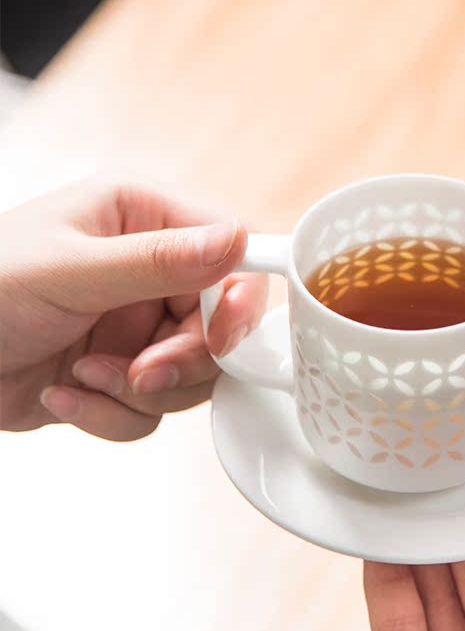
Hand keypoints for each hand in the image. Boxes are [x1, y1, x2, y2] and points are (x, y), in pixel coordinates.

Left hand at [0, 178, 265, 439]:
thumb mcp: (70, 270)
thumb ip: (157, 260)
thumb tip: (237, 239)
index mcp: (142, 215)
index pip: (230, 248)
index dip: (237, 296)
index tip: (223, 336)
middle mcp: (147, 268)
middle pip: (220, 324)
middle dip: (182, 360)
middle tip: (141, 374)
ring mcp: (134, 323)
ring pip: (193, 375)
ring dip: (140, 392)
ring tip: (85, 377)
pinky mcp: (117, 374)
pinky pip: (152, 409)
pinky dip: (110, 415)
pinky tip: (61, 394)